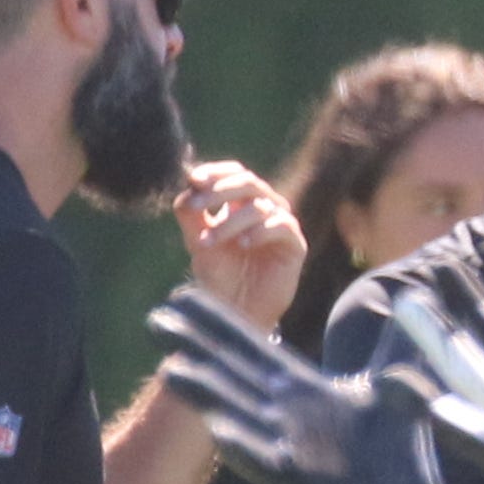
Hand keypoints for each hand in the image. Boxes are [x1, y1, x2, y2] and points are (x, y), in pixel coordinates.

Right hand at [148, 286, 455, 483]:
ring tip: (171, 371)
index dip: (219, 322)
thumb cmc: (395, 461)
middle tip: (154, 318)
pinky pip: (268, 465)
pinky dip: (246, 447)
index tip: (181, 293)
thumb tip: (413, 299)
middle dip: (197, 348)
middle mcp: (287, 418)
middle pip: (234, 375)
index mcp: (304, 393)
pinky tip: (219, 431)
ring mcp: (291, 453)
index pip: (253, 349)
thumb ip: (398, 349)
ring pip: (240, 418)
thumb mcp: (398, 394)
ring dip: (208, 396)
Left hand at [174, 162, 306, 327]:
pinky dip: (259, 231)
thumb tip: (188, 185)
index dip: (215, 172)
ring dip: (230, 222)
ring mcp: (281, 225)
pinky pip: (281, 225)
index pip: (234, 173)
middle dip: (219, 191)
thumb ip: (190, 213)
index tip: (193, 179)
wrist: (237, 311)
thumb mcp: (197, 241)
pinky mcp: (295, 245)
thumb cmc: (218, 276)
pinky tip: (243, 245)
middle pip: (248, 182)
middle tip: (196, 207)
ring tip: (209, 242)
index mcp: (240, 203)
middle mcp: (264, 209)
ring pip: (260, 205)